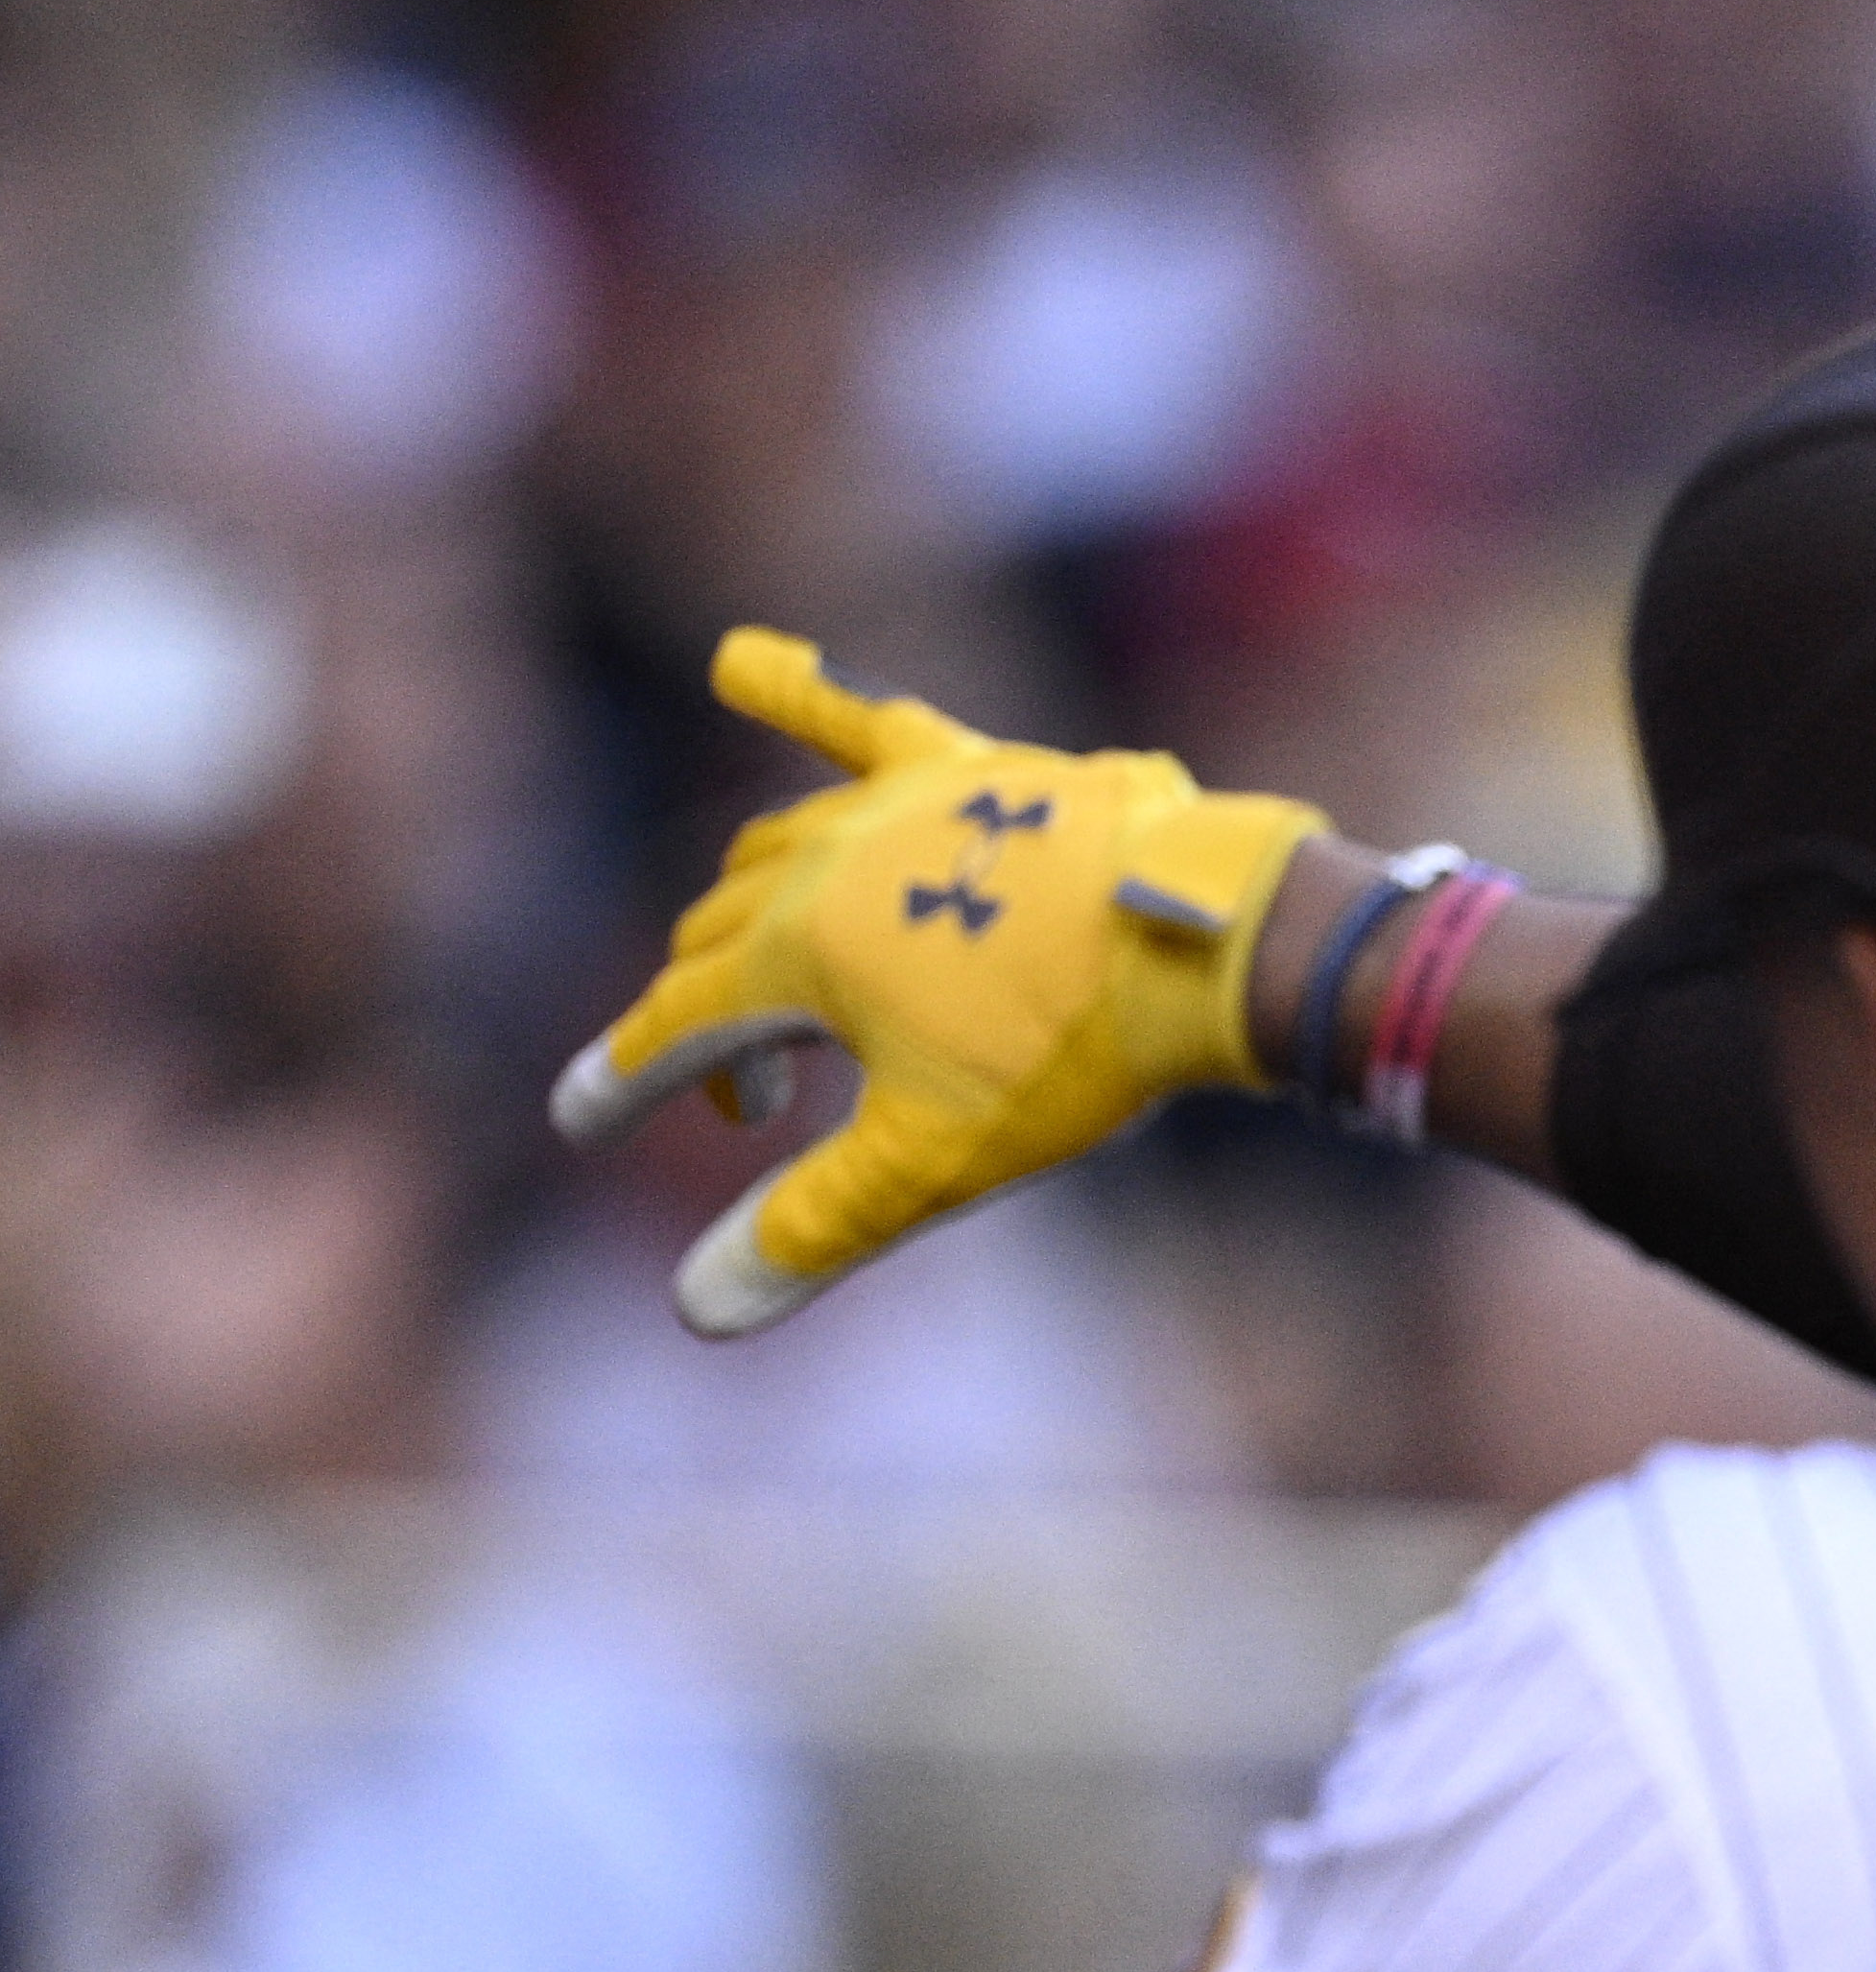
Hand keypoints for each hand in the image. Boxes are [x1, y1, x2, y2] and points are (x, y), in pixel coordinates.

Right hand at [552, 627, 1328, 1336]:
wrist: (1199, 944)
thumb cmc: (1065, 1056)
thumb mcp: (928, 1158)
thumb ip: (809, 1226)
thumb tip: (694, 1312)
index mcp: (792, 953)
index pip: (676, 1027)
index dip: (624, 1081)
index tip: (579, 1120)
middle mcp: (818, 861)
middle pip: (722, 942)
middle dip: (714, 1027)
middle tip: (756, 1107)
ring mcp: (893, 804)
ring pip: (778, 849)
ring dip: (754, 919)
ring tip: (790, 998)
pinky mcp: (970, 767)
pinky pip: (867, 718)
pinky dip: (803, 690)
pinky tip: (742, 658)